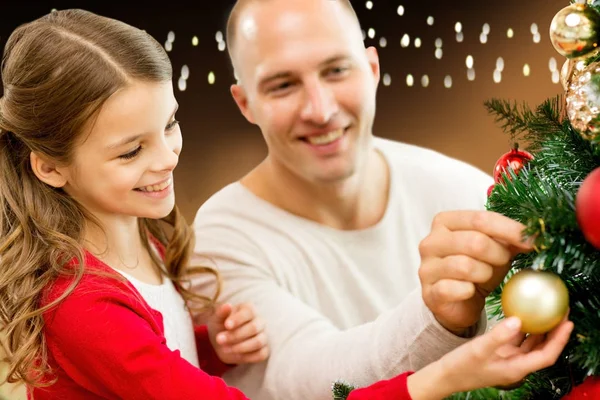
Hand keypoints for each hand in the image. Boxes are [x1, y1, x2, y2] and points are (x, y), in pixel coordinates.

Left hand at [207, 303, 269, 364]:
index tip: (226, 325)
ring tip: (225, 349)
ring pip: (258, 342)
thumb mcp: (217, 319)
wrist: (222, 342)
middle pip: (254, 328)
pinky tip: (235, 355)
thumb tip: (227, 306)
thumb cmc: (221, 326)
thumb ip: (221, 312)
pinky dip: (247, 357)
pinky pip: (261, 354)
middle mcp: (259, 321)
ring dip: (240, 347)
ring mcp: (263, 336)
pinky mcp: (264, 350)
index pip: (249, 311)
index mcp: (249, 309)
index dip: (238, 319)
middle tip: (219, 340)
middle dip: (235, 335)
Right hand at [407, 316, 573, 399]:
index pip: (546, 355)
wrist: (445, 376)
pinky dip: (524, 328)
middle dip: (555, 331)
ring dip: (542, 329)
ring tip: (548, 311)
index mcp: (516, 368)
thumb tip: (518, 320)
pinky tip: (523, 314)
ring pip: (532, 344)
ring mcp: (508, 359)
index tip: (567, 322)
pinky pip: (518, 339)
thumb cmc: (461, 367)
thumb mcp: (479, 349)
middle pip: (543, 348)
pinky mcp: (500, 353)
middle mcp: (516, 365)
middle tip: (561, 311)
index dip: (559, 339)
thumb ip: (498, 335)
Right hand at [418, 210, 533, 334]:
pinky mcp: (428, 292)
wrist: (458, 302)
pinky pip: (454, 289)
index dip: (510, 229)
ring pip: (465, 266)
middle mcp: (430, 241)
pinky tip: (470, 291)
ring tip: (485, 277)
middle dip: (498, 254)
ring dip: (484, 274)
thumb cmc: (477, 269)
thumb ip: (509, 238)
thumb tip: (535, 234)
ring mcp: (426, 267)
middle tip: (505, 262)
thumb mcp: (494, 249)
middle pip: (474, 241)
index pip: (480, 218)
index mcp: (445, 222)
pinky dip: (469, 291)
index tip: (533, 240)